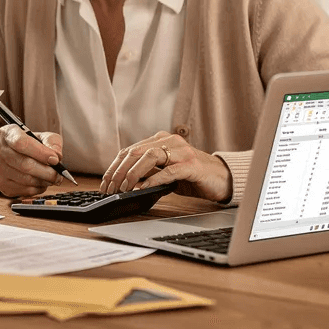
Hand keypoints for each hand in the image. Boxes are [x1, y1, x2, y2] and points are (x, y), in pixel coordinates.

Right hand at [0, 124, 63, 197]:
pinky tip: (40, 182)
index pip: (21, 143)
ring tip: (51, 178)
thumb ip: (52, 143)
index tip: (55, 160)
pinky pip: (24, 190)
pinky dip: (37, 189)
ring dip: (43, 181)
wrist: (10, 155)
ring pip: (26, 179)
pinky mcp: (0, 184)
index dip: (40, 153)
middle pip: (24, 164)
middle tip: (59, 175)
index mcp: (7, 133)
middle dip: (47, 172)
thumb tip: (57, 157)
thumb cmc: (29, 145)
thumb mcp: (42, 137)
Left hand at [99, 132, 230, 202]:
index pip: (130, 150)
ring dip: (133, 173)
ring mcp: (182, 152)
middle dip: (120, 171)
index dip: (115, 166)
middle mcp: (170, 142)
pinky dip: (153, 179)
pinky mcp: (192, 165)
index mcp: (161, 140)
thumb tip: (124, 182)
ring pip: (150, 156)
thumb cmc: (192, 176)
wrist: (223, 178)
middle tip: (111, 187)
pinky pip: (169, 170)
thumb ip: (148, 172)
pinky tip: (143, 188)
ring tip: (125, 187)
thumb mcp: (166, 172)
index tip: (105, 182)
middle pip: (136, 151)